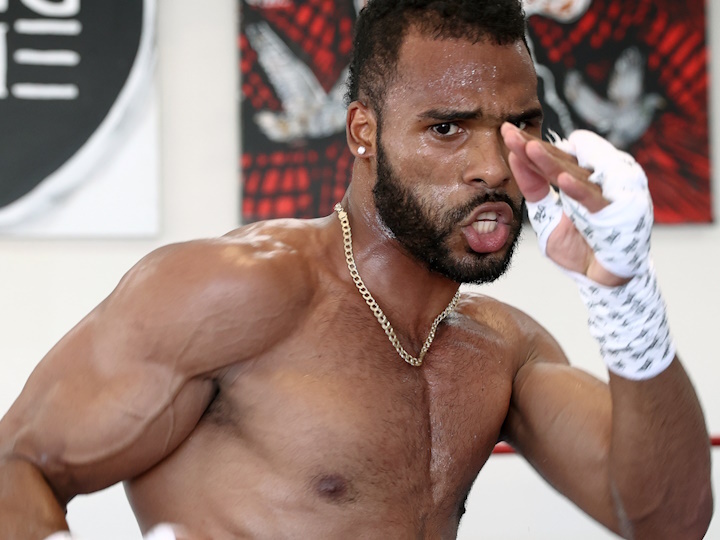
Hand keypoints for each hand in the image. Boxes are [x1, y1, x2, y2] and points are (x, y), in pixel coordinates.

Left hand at [501, 122, 632, 286]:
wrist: (601, 279)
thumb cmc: (578, 245)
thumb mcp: (546, 215)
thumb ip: (534, 189)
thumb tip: (516, 159)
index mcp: (580, 177)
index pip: (552, 158)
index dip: (529, 146)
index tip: (506, 132)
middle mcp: (596, 179)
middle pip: (561, 160)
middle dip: (532, 147)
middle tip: (508, 132)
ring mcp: (607, 194)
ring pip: (574, 175)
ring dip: (550, 162)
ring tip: (528, 148)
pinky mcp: (615, 214)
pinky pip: (594, 201)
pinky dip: (578, 191)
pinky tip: (562, 180)